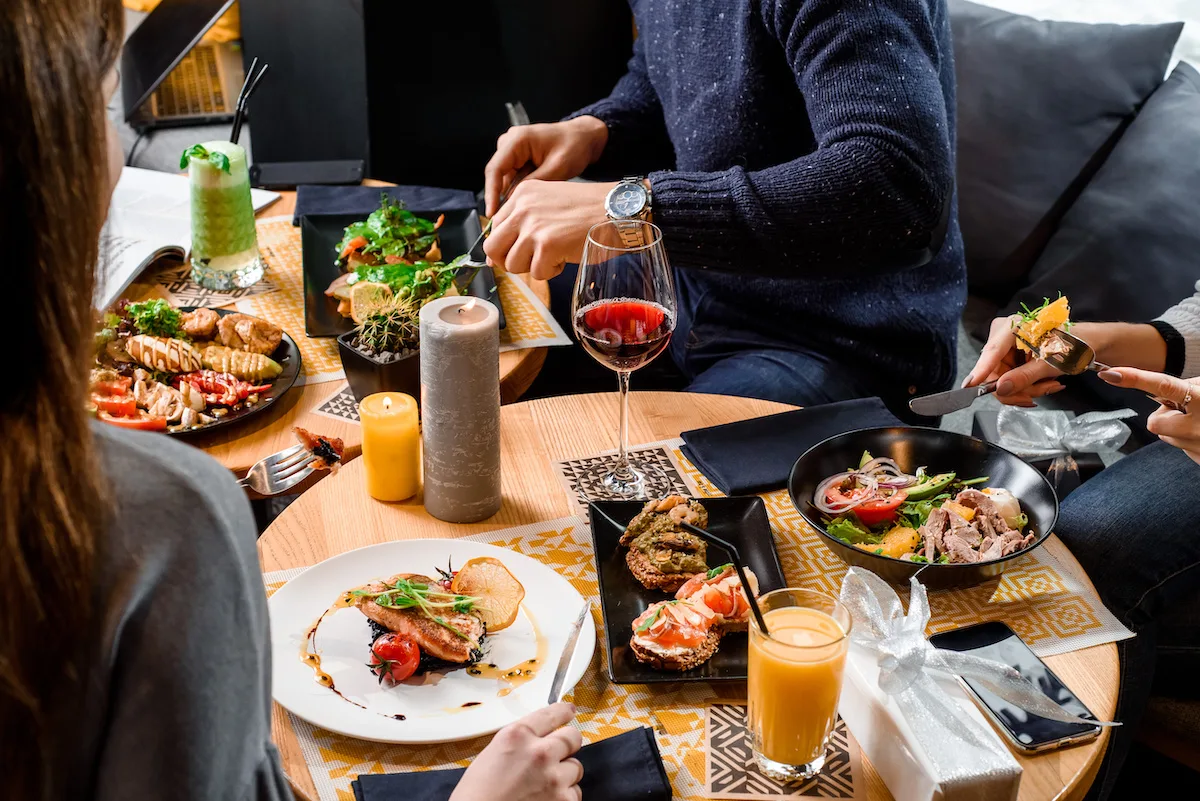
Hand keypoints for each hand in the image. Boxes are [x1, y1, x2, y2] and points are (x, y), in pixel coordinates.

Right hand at [449, 703, 583, 800]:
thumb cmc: (477, 794)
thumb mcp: (493, 754)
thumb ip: (519, 742)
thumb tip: (538, 738)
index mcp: (518, 736)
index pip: (552, 714)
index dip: (563, 712)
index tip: (569, 711)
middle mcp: (539, 753)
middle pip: (572, 737)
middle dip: (568, 744)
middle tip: (560, 752)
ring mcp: (554, 778)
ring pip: (576, 767)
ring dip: (565, 774)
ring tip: (544, 784)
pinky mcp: (563, 800)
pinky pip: (574, 792)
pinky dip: (565, 796)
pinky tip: (547, 798)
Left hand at [484, 179, 612, 280]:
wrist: (618, 210)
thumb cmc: (590, 209)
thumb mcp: (550, 203)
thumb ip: (525, 221)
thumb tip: (497, 255)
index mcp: (522, 194)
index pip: (494, 227)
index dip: (503, 246)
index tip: (516, 253)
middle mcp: (522, 208)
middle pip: (493, 248)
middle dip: (509, 261)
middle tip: (529, 262)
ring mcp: (533, 226)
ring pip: (512, 264)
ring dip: (533, 267)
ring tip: (553, 255)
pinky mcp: (547, 245)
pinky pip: (536, 273)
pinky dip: (551, 271)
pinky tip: (565, 257)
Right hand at [485, 117, 608, 215]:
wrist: (583, 138)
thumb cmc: (573, 147)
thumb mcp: (556, 168)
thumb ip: (533, 184)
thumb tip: (513, 203)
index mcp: (517, 139)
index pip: (495, 169)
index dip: (491, 193)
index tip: (491, 214)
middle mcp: (509, 142)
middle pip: (497, 175)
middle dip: (500, 198)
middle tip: (506, 222)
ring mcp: (512, 150)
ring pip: (504, 179)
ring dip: (511, 195)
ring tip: (522, 214)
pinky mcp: (517, 158)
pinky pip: (512, 178)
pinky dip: (518, 191)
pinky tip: (527, 204)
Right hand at [961, 316, 1065, 406]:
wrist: (1088, 344)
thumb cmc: (1074, 344)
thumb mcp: (1050, 362)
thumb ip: (1024, 376)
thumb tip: (1001, 388)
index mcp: (1013, 327)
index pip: (992, 352)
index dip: (981, 370)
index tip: (969, 386)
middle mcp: (1005, 336)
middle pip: (995, 371)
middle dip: (1016, 388)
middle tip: (1034, 397)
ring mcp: (1007, 348)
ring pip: (1003, 379)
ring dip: (1026, 389)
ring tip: (1049, 386)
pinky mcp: (1012, 358)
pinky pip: (1010, 379)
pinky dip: (1028, 386)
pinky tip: (1045, 383)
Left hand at [1098, 368, 1199, 464]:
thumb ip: (1188, 386)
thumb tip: (1161, 388)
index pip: (1164, 387)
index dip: (1135, 379)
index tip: (1110, 374)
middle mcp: (1198, 426)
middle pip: (1154, 422)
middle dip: (1163, 415)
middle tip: (1187, 412)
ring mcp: (1197, 446)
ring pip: (1165, 435)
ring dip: (1176, 428)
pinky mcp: (1198, 459)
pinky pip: (1179, 447)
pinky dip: (1187, 440)